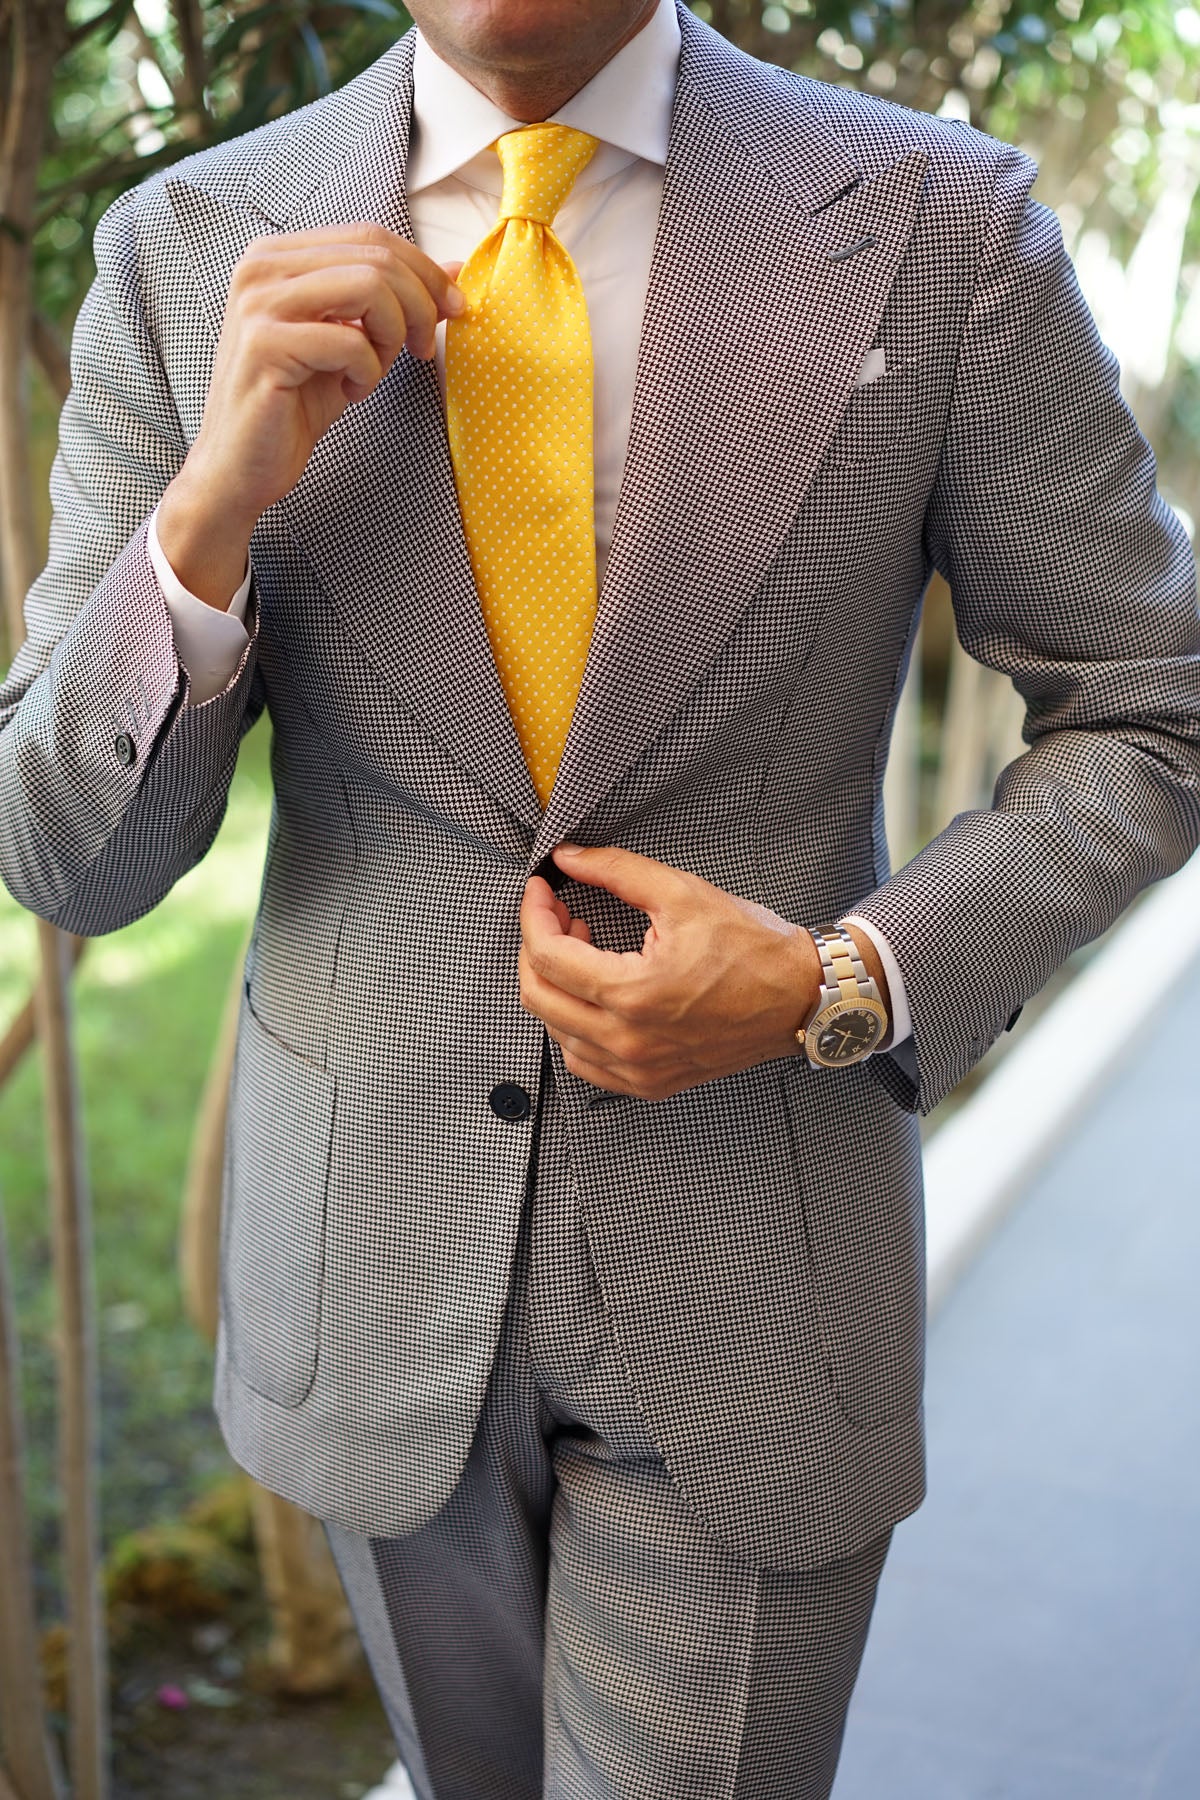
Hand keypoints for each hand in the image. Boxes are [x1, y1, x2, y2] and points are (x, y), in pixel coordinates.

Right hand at [157, 224, 465, 604]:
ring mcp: (258, 303)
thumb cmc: (294, 406)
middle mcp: (260, 267)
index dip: (424, 271)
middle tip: (420, 349)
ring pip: (369, 286)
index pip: (371, 235)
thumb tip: (455, 267)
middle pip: (376, 256)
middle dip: (419, 305)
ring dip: (393, 335)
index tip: (452, 310)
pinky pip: (350, 341)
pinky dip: (367, 373)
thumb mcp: (353, 344)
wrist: (240, 468)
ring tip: (375, 371)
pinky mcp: (264, 345)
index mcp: (277, 255)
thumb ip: (393, 301)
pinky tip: (350, 393)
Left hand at [518, 844, 823, 1100]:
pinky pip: (585, 1062)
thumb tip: (569, 859)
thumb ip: (615, 871)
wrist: (801, 997)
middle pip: (539, 996)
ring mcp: (638, 1069)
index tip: (542, 891)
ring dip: (555, 986)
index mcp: (633, 994)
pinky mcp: (650, 1083)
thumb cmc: (754, 950)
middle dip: (537, 947)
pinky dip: (574, 1027)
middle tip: (559, 915)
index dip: (534, 914)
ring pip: (557, 1031)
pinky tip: (593, 995)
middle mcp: (629, 1040)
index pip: (549, 956)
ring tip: (582, 950)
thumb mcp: (681, 894)